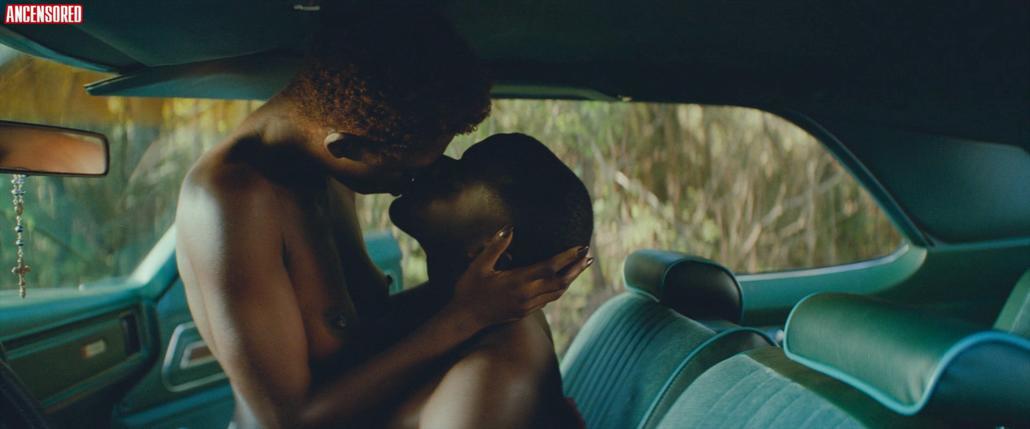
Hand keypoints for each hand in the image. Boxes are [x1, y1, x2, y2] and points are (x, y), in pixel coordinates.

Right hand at [444, 226, 592, 330]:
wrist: (465, 318)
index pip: (549, 267)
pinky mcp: (524, 312)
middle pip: (560, 281)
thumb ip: (496, 246)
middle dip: (576, 269)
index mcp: (518, 281)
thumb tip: (510, 228)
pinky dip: (558, 289)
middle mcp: (526, 295)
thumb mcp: (479, 265)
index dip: (567, 257)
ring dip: (570, 279)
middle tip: (589, 257)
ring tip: (580, 267)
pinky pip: (548, 300)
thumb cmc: (469, 289)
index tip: (581, 247)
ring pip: (557, 293)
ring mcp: (526, 305)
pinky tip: (561, 282)